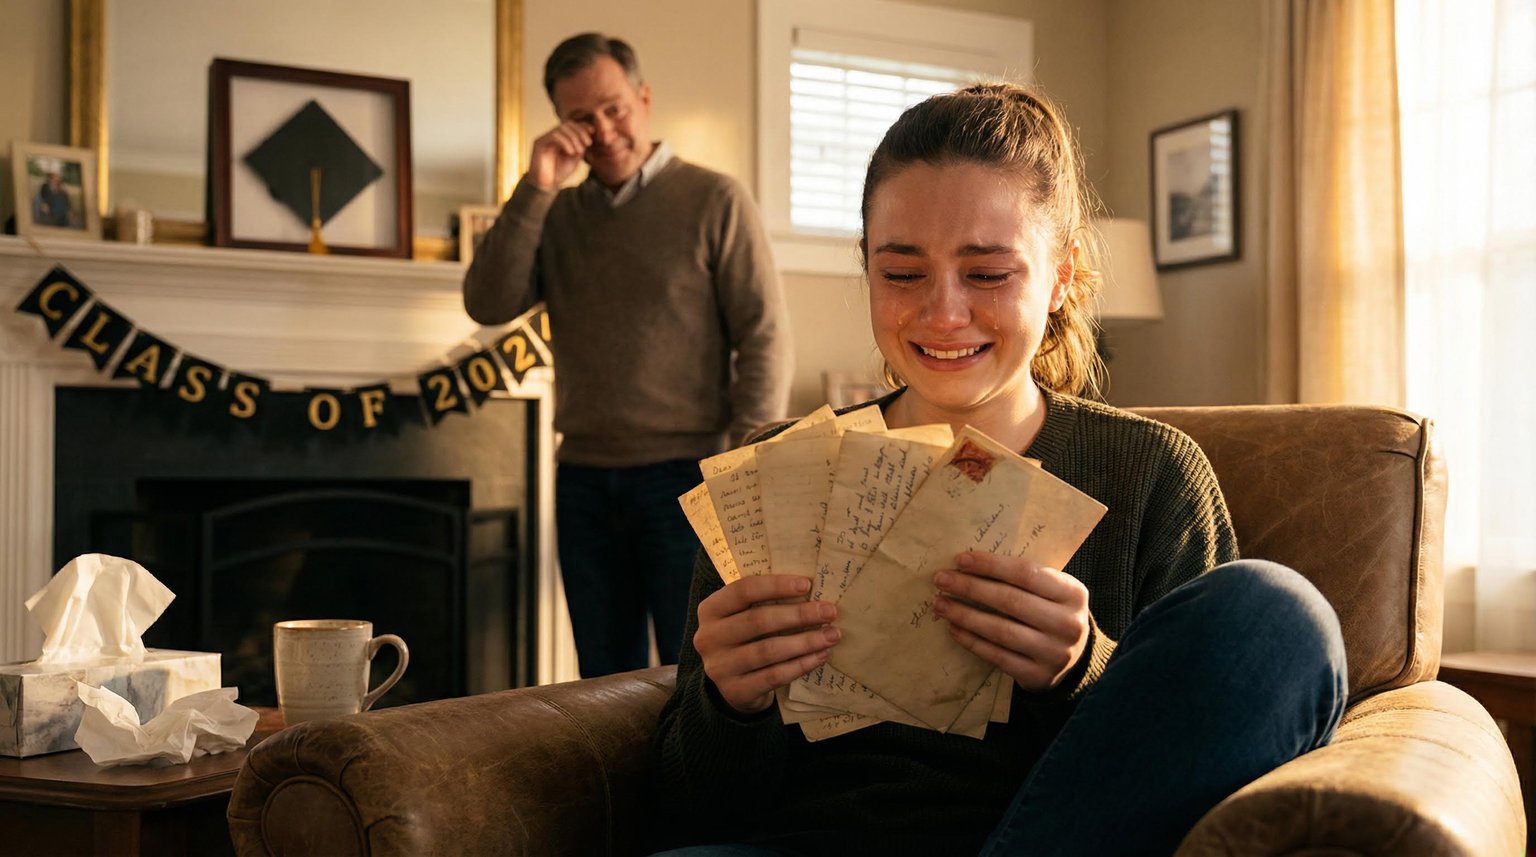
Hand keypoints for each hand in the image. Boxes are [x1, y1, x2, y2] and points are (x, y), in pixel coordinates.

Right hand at [527, 121, 591, 189]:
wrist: (546, 185)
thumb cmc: (559, 172)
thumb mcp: (575, 158)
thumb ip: (581, 146)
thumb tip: (590, 134)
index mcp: (561, 138)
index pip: (572, 125)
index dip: (583, 126)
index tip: (593, 132)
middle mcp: (552, 135)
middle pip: (568, 124)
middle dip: (580, 132)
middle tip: (588, 143)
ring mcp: (545, 138)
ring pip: (561, 128)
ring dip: (574, 138)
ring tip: (579, 151)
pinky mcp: (539, 142)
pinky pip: (554, 136)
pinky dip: (565, 142)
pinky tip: (571, 152)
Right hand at [693, 574, 839, 714]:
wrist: (734, 686)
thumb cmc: (747, 640)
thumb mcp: (744, 617)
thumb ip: (765, 602)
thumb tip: (811, 591)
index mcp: (710, 610)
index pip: (743, 590)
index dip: (776, 586)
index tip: (807, 585)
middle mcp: (708, 637)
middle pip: (758, 620)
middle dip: (799, 614)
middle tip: (829, 611)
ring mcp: (719, 667)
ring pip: (768, 650)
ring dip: (805, 641)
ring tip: (831, 635)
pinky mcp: (735, 691)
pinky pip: (774, 676)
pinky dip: (800, 665)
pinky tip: (819, 656)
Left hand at [932, 552, 1089, 690]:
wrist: (1073, 658)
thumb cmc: (1051, 612)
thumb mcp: (1051, 591)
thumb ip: (1022, 577)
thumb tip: (969, 564)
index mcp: (1073, 593)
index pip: (1026, 573)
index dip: (991, 565)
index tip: (960, 560)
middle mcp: (1068, 624)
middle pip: (1010, 601)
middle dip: (971, 588)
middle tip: (942, 580)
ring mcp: (1054, 653)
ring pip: (1001, 630)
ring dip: (965, 615)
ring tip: (940, 605)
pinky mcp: (1038, 676)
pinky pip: (997, 656)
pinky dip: (972, 641)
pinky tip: (954, 629)